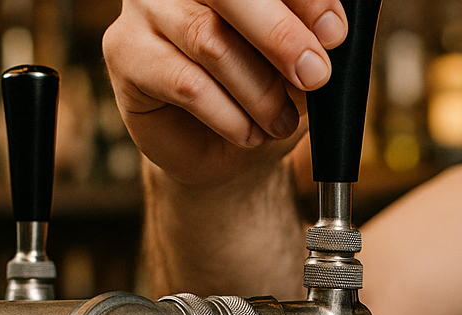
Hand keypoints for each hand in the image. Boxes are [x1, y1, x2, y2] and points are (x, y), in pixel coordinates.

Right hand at [103, 0, 346, 186]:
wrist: (221, 153)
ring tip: (280, 123)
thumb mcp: (300, 62)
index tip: (335, 34)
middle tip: (315, 76)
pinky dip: (229, 116)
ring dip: (258, 91)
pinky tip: (248, 134)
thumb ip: (314, 36)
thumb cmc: (262, 94)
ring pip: (211, 42)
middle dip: (281, 36)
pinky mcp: (124, 52)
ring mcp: (145, 9)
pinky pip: (186, 84)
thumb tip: (337, 26)